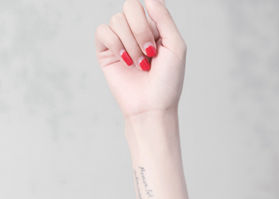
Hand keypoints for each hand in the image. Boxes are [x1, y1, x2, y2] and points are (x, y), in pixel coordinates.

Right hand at [94, 0, 185, 118]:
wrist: (152, 108)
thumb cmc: (167, 83)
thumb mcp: (175, 47)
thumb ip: (164, 18)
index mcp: (154, 27)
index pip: (149, 3)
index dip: (150, 8)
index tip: (154, 32)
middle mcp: (136, 30)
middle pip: (130, 6)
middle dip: (141, 29)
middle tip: (150, 53)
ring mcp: (120, 39)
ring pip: (117, 20)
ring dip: (131, 44)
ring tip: (140, 65)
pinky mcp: (105, 50)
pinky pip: (103, 31)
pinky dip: (115, 45)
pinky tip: (126, 62)